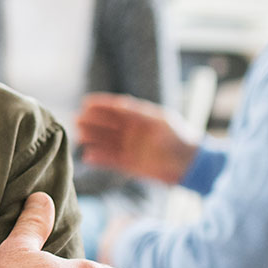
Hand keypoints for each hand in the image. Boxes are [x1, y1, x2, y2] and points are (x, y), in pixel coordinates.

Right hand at [76, 92, 198, 184]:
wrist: (191, 165)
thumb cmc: (179, 138)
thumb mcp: (160, 122)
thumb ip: (139, 113)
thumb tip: (119, 105)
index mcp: (140, 117)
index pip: (116, 108)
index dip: (101, 104)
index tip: (85, 102)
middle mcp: (132, 131)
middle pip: (107, 124)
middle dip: (92, 121)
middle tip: (77, 119)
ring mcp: (130, 148)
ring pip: (106, 141)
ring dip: (92, 138)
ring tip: (80, 136)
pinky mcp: (130, 164)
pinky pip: (110, 160)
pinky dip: (99, 158)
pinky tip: (88, 156)